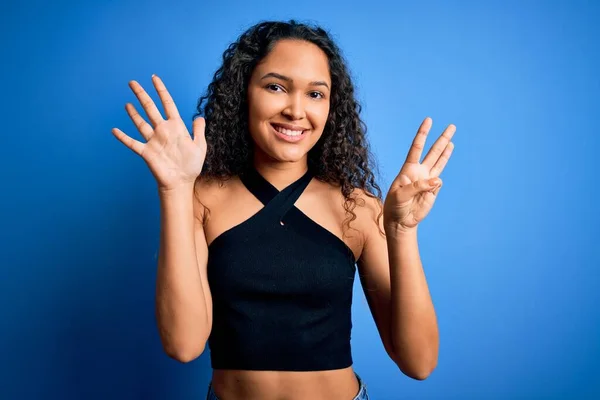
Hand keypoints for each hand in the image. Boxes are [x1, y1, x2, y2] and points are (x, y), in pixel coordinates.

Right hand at [112, 75, 206, 191]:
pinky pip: (132, 143)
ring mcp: (153, 141)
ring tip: (127, 103)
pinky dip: (123, 137)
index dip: (161, 91)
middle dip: (142, 95)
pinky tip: (114, 130)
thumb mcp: (200, 146)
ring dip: (133, 113)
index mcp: (176, 127)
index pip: (167, 104)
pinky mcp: (146, 152)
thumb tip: (199, 117)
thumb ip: (198, 131)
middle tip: (132, 82)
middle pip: (150, 108)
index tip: (154, 78)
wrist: (182, 182)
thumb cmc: (191, 166)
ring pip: (141, 123)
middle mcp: (163, 131)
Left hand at [383, 117, 454, 232]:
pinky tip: (431, 188)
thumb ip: (418, 186)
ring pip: (440, 163)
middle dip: (442, 139)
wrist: (400, 221)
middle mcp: (419, 172)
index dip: (423, 134)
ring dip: (446, 152)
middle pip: (433, 152)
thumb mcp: (401, 195)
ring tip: (452, 140)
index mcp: (408, 169)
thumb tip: (438, 181)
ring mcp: (427, 181)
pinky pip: (438, 184)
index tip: (428, 120)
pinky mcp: (433, 191)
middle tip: (452, 126)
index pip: (417, 148)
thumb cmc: (395, 206)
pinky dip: (436, 185)